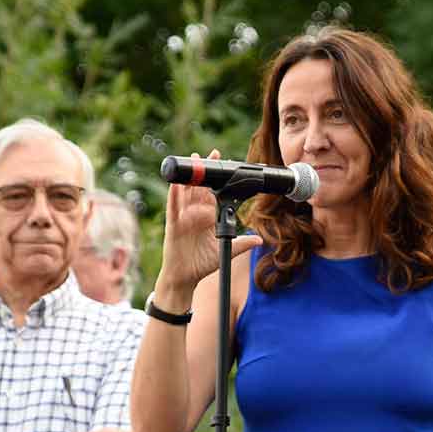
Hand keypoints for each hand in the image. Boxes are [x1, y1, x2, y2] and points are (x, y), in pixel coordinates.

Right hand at [160, 151, 254, 287]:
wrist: (185, 278)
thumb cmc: (202, 264)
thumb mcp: (225, 252)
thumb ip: (241, 244)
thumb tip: (259, 239)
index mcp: (207, 217)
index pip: (212, 194)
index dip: (217, 179)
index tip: (223, 163)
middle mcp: (195, 214)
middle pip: (199, 188)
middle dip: (204, 170)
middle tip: (210, 153)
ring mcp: (183, 218)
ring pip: (186, 193)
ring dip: (190, 176)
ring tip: (193, 159)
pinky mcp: (174, 225)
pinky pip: (173, 207)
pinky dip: (175, 195)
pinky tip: (177, 184)